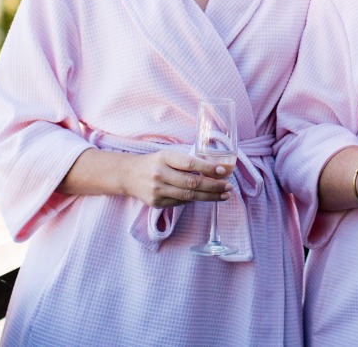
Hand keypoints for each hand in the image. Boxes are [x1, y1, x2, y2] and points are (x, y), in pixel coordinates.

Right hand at [115, 149, 233, 208]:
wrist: (128, 175)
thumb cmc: (154, 162)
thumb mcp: (168, 155)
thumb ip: (186, 161)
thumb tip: (214, 170)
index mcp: (164, 157)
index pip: (190, 163)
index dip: (208, 168)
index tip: (223, 171)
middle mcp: (160, 174)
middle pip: (192, 183)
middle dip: (214, 186)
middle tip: (229, 187)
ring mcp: (157, 190)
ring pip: (189, 196)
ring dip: (209, 196)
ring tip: (224, 195)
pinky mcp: (156, 203)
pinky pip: (181, 202)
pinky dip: (195, 200)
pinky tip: (206, 197)